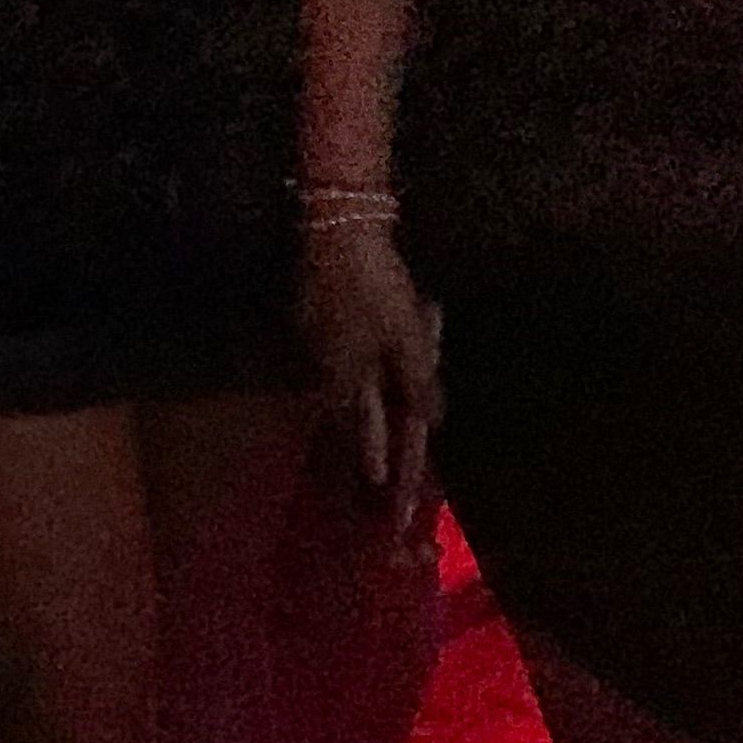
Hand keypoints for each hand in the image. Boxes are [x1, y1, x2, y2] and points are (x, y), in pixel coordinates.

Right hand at [301, 224, 442, 550]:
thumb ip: (419, 382)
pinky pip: (333, 366)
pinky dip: (348, 382)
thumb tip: (432, 424)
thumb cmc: (376, 287)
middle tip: (374, 483)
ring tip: (363, 442)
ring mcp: (315, 347)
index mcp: (350, 380)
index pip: (374, 437)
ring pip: (339, 393)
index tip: (395, 509)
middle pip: (350, 421)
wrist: (336, 233)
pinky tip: (354, 378)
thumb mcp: (408, 336)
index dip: (391, 471)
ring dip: (356, 419)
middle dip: (365, 453)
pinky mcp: (310, 324)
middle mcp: (327, 371)